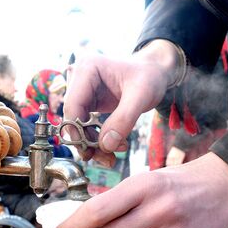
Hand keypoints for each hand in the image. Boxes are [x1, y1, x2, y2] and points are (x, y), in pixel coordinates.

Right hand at [64, 40, 185, 165]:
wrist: (155, 73)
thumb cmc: (149, 77)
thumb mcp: (142, 96)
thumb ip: (124, 120)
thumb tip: (105, 146)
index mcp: (87, 68)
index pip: (72, 106)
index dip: (78, 131)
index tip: (93, 151)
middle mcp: (79, 78)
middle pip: (72, 117)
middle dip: (87, 141)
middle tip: (107, 159)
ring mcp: (82, 91)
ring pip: (77, 125)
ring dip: (92, 144)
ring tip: (113, 156)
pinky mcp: (88, 102)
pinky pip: (85, 125)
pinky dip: (97, 139)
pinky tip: (115, 145)